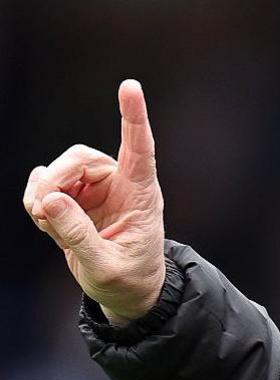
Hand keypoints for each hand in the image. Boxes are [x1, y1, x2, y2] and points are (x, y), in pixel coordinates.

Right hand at [24, 80, 165, 324]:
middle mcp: (119, 184)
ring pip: (59, 168)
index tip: (130, 86)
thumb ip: (78, 235)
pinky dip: (37, 201)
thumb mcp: (105, 266)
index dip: (133, 117)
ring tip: (47, 223)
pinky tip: (45, 222)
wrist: (125, 293)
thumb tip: (51, 199)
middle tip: (45, 208)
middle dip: (57, 178)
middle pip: (81, 157)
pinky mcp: (74, 198)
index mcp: (141, 195)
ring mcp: (95, 190)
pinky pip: (44, 185)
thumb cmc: (128, 280)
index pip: (139, 149)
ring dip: (44, 192)